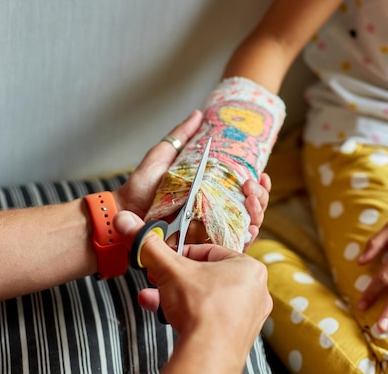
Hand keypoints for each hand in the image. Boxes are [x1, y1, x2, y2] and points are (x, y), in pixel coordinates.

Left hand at [114, 109, 270, 247]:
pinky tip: (251, 226)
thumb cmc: (141, 188)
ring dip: (258, 212)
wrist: (126, 214)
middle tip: (254, 185)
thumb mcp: (163, 156)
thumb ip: (182, 136)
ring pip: (248, 225)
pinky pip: (233, 245)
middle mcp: (214, 212)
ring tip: (252, 199)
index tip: (261, 174)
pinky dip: (248, 236)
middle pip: (251, 208)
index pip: (243, 191)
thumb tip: (199, 114)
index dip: (258, 185)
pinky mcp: (205, 246)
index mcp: (210, 193)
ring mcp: (212, 231)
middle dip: (261, 197)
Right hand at [114, 210, 271, 338]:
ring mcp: (248, 317)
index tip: (165, 259)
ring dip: (177, 298)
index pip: (210, 252)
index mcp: (249, 267)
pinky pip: (211, 319)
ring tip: (156, 299)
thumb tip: (131, 224)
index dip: (181, 254)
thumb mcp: (170, 269)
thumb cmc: (201, 309)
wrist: (209, 355)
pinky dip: (190, 317)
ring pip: (206, 299)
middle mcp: (255, 291)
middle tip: (158, 279)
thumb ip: (149, 245)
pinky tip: (168, 318)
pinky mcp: (238, 338)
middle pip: (206, 277)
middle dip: (175, 279)